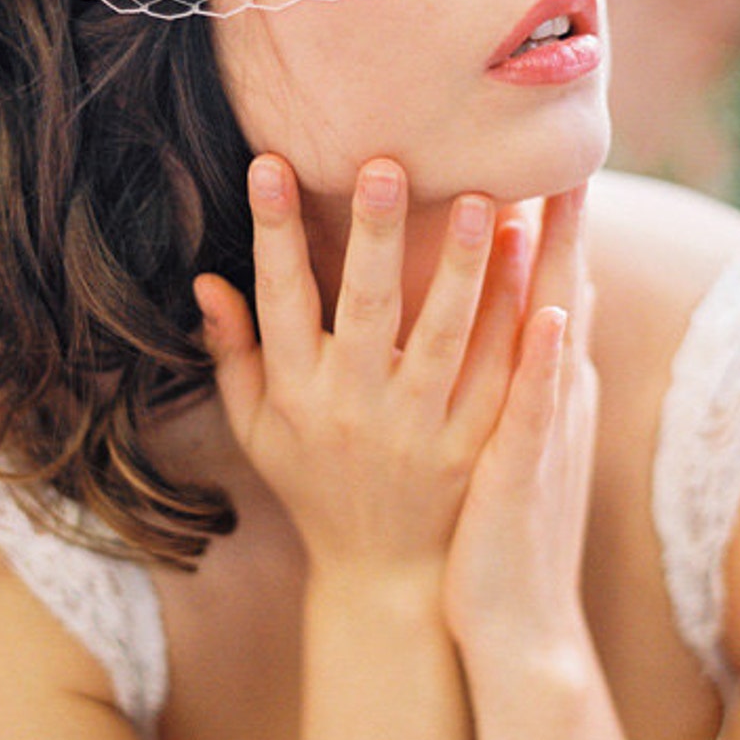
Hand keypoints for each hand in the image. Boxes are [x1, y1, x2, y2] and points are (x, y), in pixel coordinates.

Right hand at [194, 155, 528, 584]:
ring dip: (464, 268)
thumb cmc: (314, 487)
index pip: (279, 300)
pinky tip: (533, 261)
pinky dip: (516, 320)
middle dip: (374, 235)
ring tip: (481, 199)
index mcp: (297, 395)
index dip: (273, 231)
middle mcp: (356, 410)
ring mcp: (419, 432)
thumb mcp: (256, 429)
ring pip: (444, 338)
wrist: (383, 578)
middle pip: (366, 309)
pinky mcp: (474, 449)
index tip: (271, 161)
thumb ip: (234, 354)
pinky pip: (498, 376)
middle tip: (384, 163)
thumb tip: (206, 280)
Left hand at [443, 187, 599, 667]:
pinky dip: (547, 364)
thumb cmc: (497, 529)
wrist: (517, 628)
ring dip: (547, 266)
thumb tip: (541, 303)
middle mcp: (550, 398)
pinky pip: (534, 411)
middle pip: (559, 290)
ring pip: (549, 335)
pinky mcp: (523, 476)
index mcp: (539, 386)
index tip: (548, 151)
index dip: (551, 221)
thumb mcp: (513, 436)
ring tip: (548, 197)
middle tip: (562, 140)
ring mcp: (543, 434)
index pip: (546, 286)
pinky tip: (554, 318)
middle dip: (561, 217)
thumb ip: (520, 369)